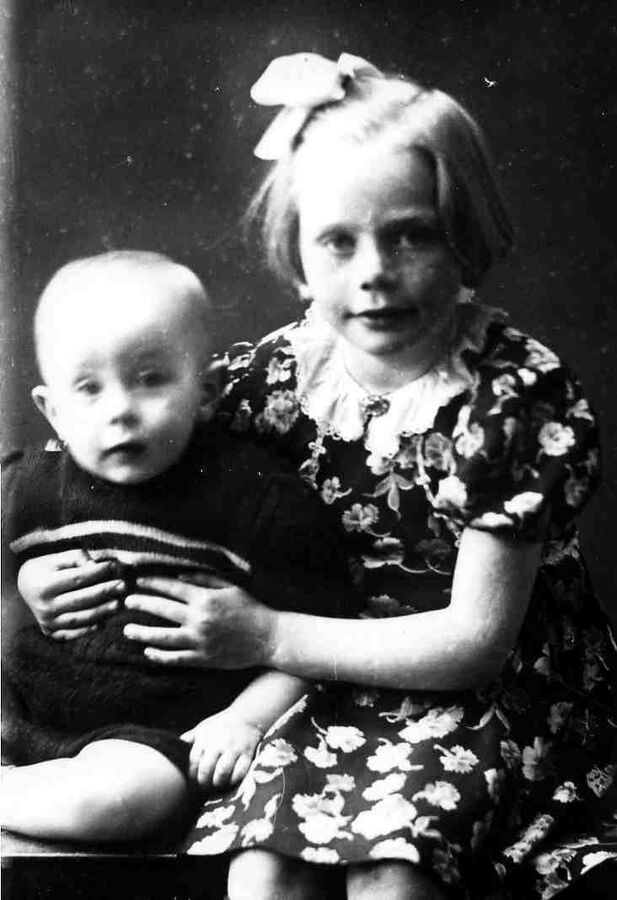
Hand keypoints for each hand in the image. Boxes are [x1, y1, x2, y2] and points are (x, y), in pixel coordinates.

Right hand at [17, 551, 125, 639]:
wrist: (24, 588)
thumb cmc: (46, 569)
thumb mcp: (57, 558)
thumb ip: (78, 558)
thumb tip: (97, 567)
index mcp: (43, 585)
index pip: (77, 579)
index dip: (98, 572)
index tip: (115, 566)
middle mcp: (43, 606)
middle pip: (80, 600)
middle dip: (105, 592)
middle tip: (123, 585)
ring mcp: (47, 622)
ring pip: (80, 619)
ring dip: (102, 612)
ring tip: (119, 603)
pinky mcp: (51, 632)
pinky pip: (74, 633)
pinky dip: (90, 629)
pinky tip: (105, 621)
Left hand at [123, 576, 275, 668]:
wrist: (268, 637)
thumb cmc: (250, 608)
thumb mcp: (229, 587)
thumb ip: (204, 579)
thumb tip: (178, 575)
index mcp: (205, 598)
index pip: (171, 588)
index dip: (152, 583)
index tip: (139, 581)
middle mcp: (199, 619)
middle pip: (162, 610)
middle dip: (141, 604)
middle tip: (126, 601)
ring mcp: (200, 640)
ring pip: (163, 638)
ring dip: (142, 633)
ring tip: (128, 630)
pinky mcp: (203, 658)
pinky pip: (176, 658)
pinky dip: (160, 656)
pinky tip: (148, 652)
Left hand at [181, 711, 261, 789]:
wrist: (245, 717)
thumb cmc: (220, 725)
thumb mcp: (202, 728)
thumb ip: (189, 739)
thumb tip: (175, 748)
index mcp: (204, 739)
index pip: (193, 762)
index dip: (192, 775)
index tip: (193, 780)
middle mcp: (218, 744)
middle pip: (206, 769)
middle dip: (203, 782)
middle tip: (204, 786)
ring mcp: (233, 750)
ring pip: (222, 772)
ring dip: (217, 783)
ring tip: (216, 784)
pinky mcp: (246, 755)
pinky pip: (239, 772)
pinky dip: (233, 780)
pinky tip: (230, 781)